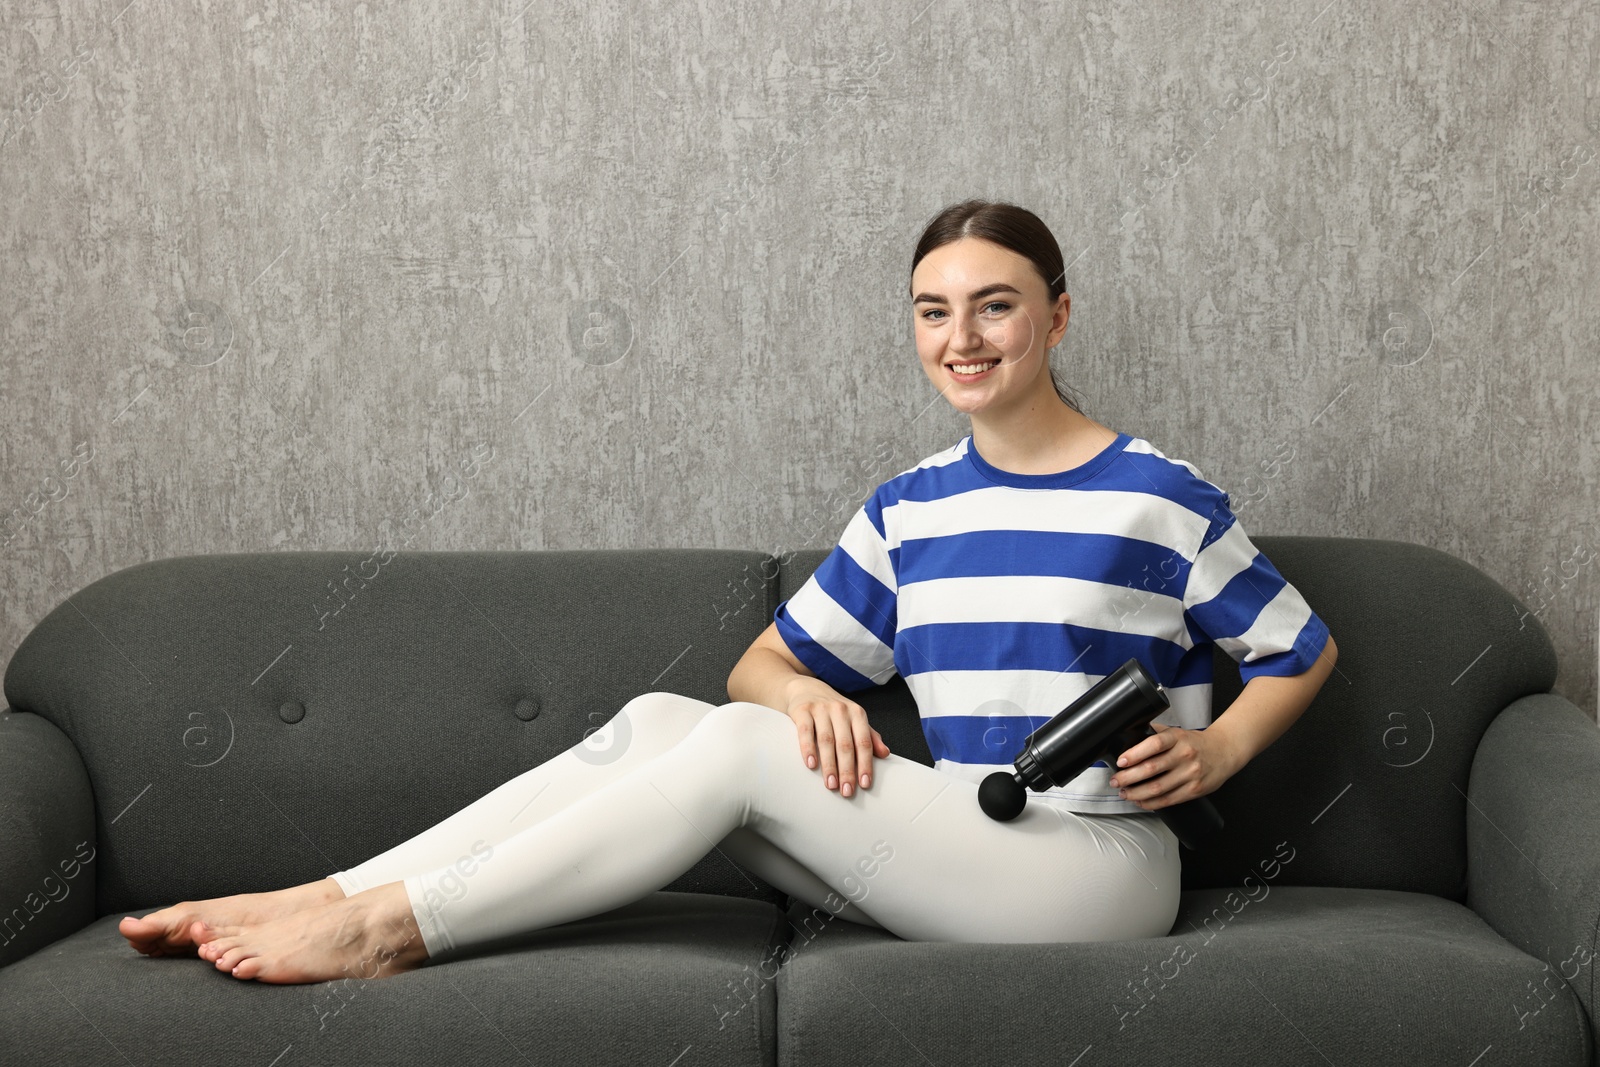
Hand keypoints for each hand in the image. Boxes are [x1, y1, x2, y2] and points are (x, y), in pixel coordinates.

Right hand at [783, 679, 889, 797]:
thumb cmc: (832, 709)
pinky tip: (811, 764)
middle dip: (847, 770)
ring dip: (829, 765)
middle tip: (847, 791)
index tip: (864, 784)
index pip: (864, 742)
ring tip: (830, 785)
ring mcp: (821, 709)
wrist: (806, 688)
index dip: (865, 764)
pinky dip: (808, 749)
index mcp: (857, 713)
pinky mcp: (802, 710)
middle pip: (846, 745)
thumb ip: (869, 736)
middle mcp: (840, 710)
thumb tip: (885, 754)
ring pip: (826, 741)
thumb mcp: (853, 719)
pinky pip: (806, 731)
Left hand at [1107, 722, 1239, 810]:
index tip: (1120, 761)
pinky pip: (1168, 800)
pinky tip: (1140, 801)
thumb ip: (1156, 733)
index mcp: (1177, 738)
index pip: (1154, 745)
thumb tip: (1129, 736)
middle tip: (1115, 780)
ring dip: (1136, 793)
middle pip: (1152, 769)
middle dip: (1128, 777)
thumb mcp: (1177, 732)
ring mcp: (1191, 774)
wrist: (1225, 752)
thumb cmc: (1195, 742)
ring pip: (1158, 788)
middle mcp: (1185, 755)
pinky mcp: (1195, 790)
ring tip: (1123, 792)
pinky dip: (1151, 803)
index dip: (1135, 754)